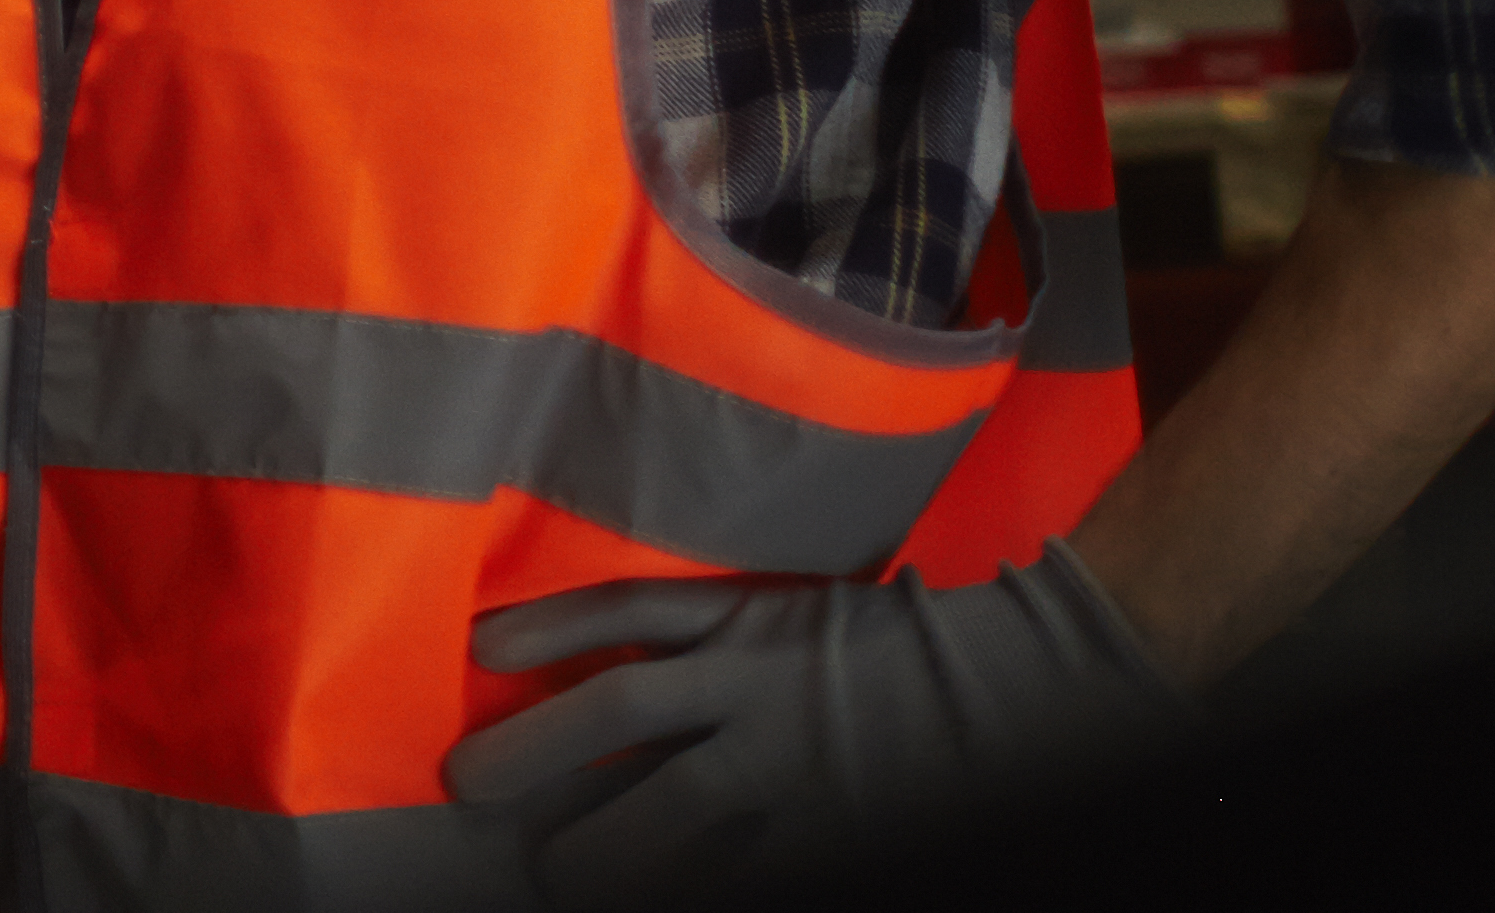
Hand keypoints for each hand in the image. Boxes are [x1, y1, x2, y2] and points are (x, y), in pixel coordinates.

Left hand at [444, 549, 1182, 900]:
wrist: (1027, 683)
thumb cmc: (905, 645)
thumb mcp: (800, 611)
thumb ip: (716, 633)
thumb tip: (621, 666)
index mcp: (749, 619)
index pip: (624, 613)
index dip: (547, 629)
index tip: (480, 649)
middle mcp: (757, 683)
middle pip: (620, 711)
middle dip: (537, 749)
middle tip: (467, 783)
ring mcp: (794, 764)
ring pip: (674, 812)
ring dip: (604, 847)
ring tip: (553, 875)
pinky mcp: (833, 828)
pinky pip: (748, 869)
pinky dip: (698, 886)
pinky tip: (662, 900)